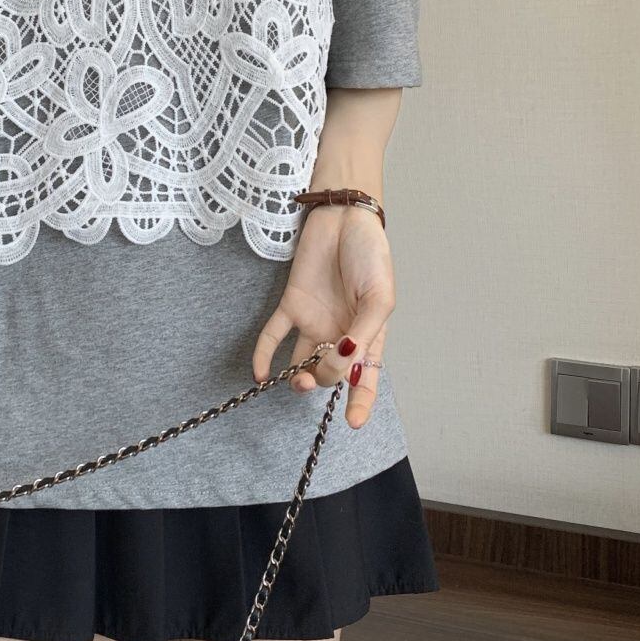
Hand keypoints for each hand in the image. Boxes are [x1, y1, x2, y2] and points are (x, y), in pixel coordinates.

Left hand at [252, 205, 394, 426]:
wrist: (344, 217)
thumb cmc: (370, 255)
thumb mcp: (379, 298)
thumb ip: (362, 335)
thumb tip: (342, 364)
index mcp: (369, 334)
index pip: (366, 377)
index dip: (361, 402)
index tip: (353, 423)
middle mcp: (340, 332)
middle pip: (329, 372)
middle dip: (324, 381)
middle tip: (318, 376)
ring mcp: (314, 320)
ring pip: (301, 361)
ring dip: (296, 377)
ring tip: (295, 379)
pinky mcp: (290, 305)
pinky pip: (273, 336)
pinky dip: (264, 355)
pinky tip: (261, 374)